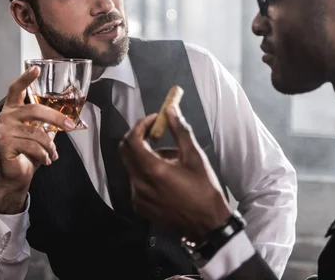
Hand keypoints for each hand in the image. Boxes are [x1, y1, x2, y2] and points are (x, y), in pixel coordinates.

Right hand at [0, 66, 75, 213]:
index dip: (26, 78)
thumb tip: (70, 117)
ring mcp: (3, 130)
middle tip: (70, 127)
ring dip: (50, 145)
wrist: (15, 174)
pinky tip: (47, 159)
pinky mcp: (3, 144)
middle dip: (56, 118)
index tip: (36, 68)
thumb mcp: (39, 133)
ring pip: (37, 132)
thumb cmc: (28, 151)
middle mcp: (6, 116)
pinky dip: (44, 154)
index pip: (16, 89)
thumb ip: (47, 122)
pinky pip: (32, 146)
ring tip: (53, 153)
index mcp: (13, 109)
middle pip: (34, 110)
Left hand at [119, 104, 230, 240]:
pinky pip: (136, 182)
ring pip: (133, 166)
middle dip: (140, 138)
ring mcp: (138, 197)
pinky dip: (147, 172)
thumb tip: (170, 109)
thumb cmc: (204, 189)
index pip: (132, 140)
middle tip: (158, 134)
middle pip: (126, 151)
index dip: (141, 125)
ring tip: (172, 160)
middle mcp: (139, 184)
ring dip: (146, 156)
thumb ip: (180, 131)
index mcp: (152, 170)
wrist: (207, 225)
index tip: (155, 119)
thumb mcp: (195, 157)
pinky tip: (167, 177)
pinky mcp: (140, 207)